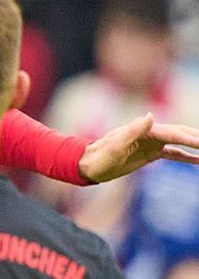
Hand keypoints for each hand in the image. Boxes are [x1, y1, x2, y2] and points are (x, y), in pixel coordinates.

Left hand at [79, 113, 198, 182]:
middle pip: (181, 133)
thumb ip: (133, 130)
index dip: (191, 139)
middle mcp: (150, 133)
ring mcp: (152, 143)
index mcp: (144, 130)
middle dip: (198, 138)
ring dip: (197, 146)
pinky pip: (175, 153)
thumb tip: (150, 115)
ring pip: (181, 142)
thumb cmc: (100, 156)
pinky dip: (189, 156)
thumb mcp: (115, 145)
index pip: (173, 134)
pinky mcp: (151, 153)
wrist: (89, 164)